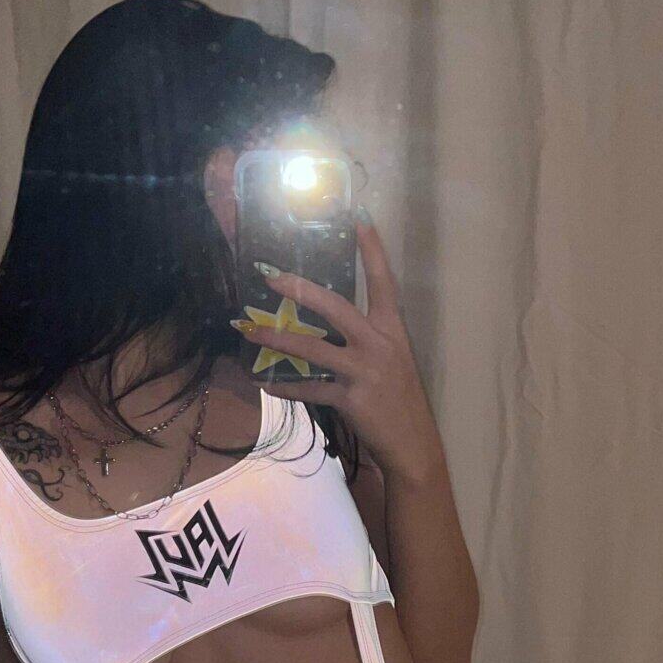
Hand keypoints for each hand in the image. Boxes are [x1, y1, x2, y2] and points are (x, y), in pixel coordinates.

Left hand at [234, 214, 442, 482]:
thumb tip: (327, 328)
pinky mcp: (351, 399)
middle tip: (270, 276)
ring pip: (312, 349)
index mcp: (392, 331)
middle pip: (336, 307)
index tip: (358, 217)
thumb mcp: (392, 363)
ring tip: (249, 330)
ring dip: (276, 339)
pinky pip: (309, 389)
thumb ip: (364, 342)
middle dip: (300, 290)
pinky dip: (285, 387)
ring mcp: (364, 372)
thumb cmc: (400, 401)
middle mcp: (379, 345)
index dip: (372, 250)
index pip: (384, 282)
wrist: (413, 445)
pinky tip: (265, 383)